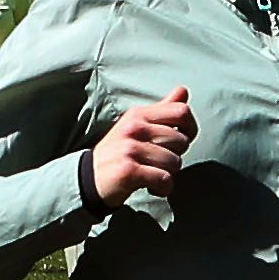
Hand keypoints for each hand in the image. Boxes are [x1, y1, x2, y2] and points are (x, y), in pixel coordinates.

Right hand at [86, 86, 194, 207]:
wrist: (87, 178)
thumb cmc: (119, 151)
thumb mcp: (136, 125)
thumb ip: (162, 109)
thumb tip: (183, 90)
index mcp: (138, 114)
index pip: (181, 111)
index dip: (190, 128)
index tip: (180, 142)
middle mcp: (134, 128)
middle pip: (181, 141)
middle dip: (176, 157)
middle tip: (158, 163)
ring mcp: (130, 149)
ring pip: (175, 163)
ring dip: (168, 175)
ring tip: (152, 175)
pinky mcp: (128, 171)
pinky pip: (164, 180)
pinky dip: (163, 189)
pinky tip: (151, 188)